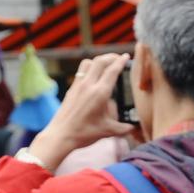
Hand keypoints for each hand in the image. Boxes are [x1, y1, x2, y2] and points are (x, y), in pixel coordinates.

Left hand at [28, 53, 136, 171]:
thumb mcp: (107, 131)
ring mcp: (77, 86)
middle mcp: (88, 86)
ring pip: (88, 62)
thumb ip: (123, 128)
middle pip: (100, 61)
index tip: (127, 56)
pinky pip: (80, 72)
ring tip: (105, 63)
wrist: (60, 136)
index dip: (121, 61)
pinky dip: (89, 68)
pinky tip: (92, 76)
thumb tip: (133, 128)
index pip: (113, 70)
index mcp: (100, 93)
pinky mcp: (70, 90)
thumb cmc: (83, 134)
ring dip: (98, 60)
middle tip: (118, 58)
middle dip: (111, 57)